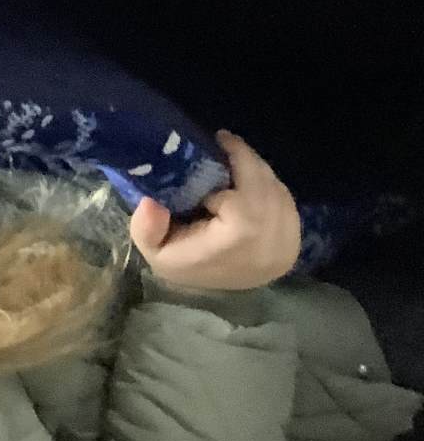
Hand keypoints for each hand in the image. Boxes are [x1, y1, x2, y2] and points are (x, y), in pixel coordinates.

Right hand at [129, 132, 300, 290]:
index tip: (210, 148)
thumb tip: (152, 200)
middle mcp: (270, 242)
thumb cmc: (184, 266)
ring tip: (235, 158)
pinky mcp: (294, 243)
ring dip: (258, 170)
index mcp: (238, 242)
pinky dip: (270, 185)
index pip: (242, 196)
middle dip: (246, 159)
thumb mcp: (154, 251)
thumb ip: (146, 227)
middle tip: (224, 141)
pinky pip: (287, 202)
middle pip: (266, 186)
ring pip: (278, 190)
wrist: (213, 299)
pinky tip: (250, 181)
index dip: (228, 169)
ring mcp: (287, 244)